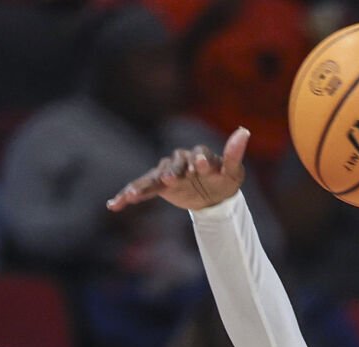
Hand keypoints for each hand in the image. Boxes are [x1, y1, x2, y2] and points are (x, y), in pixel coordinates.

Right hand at [108, 127, 248, 212]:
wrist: (213, 196)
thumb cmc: (224, 181)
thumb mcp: (233, 172)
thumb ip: (234, 154)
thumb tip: (244, 130)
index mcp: (199, 156)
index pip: (198, 155)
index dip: (199, 160)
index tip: (200, 164)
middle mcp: (181, 161)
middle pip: (173, 165)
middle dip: (171, 172)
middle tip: (170, 179)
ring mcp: (167, 173)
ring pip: (153, 177)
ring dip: (144, 185)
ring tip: (132, 195)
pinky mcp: (158, 185)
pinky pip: (142, 188)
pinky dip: (128, 194)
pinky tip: (114, 204)